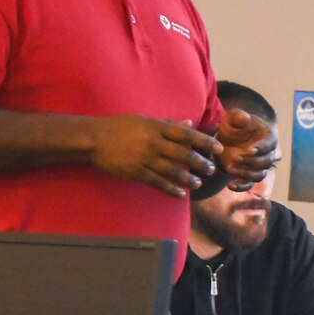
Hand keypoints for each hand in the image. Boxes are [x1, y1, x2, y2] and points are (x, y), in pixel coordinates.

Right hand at [89, 115, 220, 196]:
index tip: (218, 148)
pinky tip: (180, 194)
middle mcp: (154, 142)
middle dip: (200, 163)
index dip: (204, 142)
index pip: (187, 134)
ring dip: (187, 178)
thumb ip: (168, 124)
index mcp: (157, 127)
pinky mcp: (136, 172)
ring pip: (172, 170)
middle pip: (183, 154)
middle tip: (211, 169)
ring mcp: (145, 158)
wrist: (95, 139)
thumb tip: (189, 124)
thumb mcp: (145, 120)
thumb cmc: (120, 127)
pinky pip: (157, 182)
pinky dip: (170, 189)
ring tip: (198, 183)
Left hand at [214, 109, 279, 188]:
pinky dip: (241, 187)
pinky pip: (249, 185)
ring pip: (259, 175)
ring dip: (246, 174)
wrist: (226, 139)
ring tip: (230, 169)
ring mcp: (258, 166)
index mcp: (268, 137)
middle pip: (266, 162)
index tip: (249, 150)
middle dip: (251, 162)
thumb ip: (238, 116)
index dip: (261, 148)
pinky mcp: (249, 176)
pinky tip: (230, 184)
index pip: (270, 145)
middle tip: (236, 158)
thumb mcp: (233, 118)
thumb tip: (245, 119)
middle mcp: (267, 154)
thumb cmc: (233, 126)